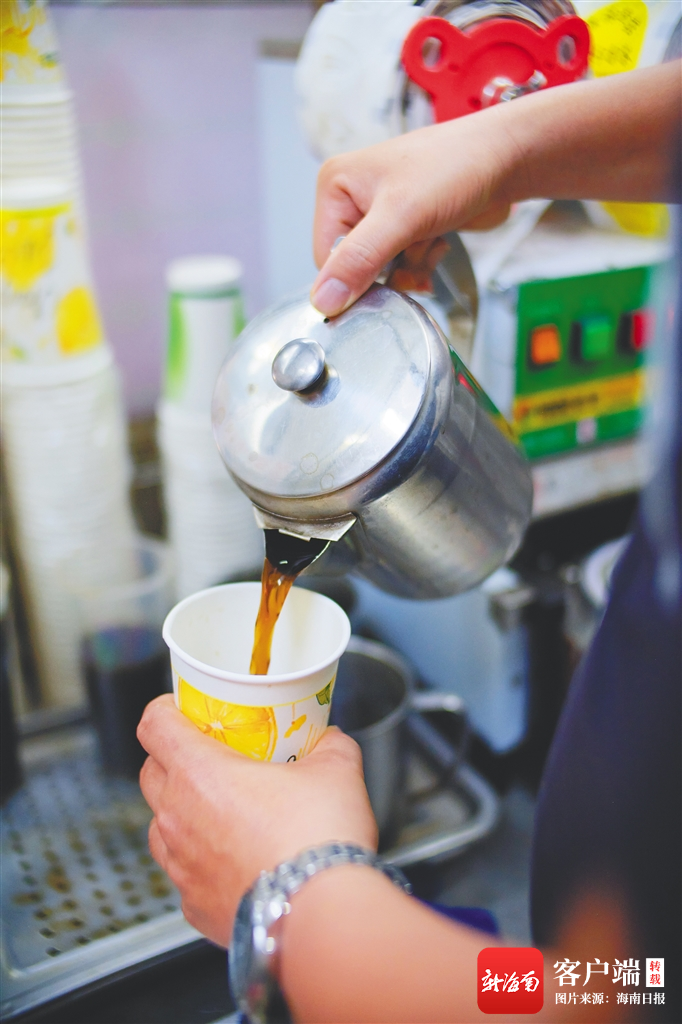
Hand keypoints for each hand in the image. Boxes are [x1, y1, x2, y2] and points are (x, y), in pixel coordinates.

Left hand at [137, 695, 376, 945]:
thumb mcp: (336, 768)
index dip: (166, 709)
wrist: (321, 915)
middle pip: (151, 772)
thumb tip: (328, 739)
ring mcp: (180, 866)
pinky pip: (184, 871)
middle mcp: (177, 818)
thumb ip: (327, 743)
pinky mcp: (193, 904)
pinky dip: (201, 859)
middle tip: (213, 755)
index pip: (154, 725)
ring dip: (183, 810)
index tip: (184, 708)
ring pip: (161, 824)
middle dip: (173, 757)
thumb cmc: (318, 839)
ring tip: (223, 809)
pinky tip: (235, 857)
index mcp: (198, 773)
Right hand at [310, 109, 513, 315]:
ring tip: (432, 242)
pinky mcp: (406, 227)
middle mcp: (352, 199)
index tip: (387, 274)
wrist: (507, 158)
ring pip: (380, 272)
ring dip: (410, 268)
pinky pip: (402, 266)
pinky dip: (422, 263)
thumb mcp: (401, 216)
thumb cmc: (455, 168)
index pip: (325, 259)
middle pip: (353, 268)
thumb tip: (322, 302)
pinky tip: (439, 241)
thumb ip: (359, 260)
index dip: (354, 277)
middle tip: (417, 252)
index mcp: (335, 186)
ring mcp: (380, 214)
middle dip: (389, 272)